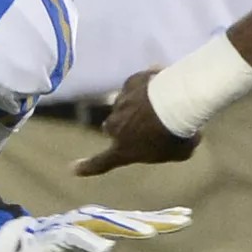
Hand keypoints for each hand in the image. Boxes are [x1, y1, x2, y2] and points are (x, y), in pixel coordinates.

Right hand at [0, 205, 191, 251]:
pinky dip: (89, 240)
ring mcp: (77, 227)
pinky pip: (75, 237)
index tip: (188, 218)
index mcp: (108, 228)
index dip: (163, 220)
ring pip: (105, 224)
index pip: (140, 222)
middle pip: (129, 219)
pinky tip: (103, 246)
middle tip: (180, 219)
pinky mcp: (58, 237)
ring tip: (149, 231)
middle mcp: (96, 222)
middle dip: (153, 219)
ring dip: (127, 226)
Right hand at [75, 71, 200, 175]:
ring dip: (137, 104)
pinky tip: (162, 82)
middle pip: (112, 126)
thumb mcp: (178, 152)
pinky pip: (137, 85)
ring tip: (162, 102)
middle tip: (145, 124)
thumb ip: (169, 149)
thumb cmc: (178, 134)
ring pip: (124, 104)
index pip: (101, 163)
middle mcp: (115, 126)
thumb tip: (174, 141)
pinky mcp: (130, 82)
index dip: (87, 167)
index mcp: (123, 149)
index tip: (73, 169)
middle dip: (124, 125)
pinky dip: (147, 85)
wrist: (178, 102)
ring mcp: (120, 102)